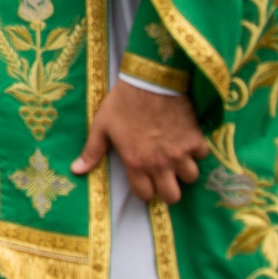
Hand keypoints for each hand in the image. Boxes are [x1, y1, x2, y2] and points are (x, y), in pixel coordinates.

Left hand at [72, 82, 209, 203]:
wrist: (150, 82)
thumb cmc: (122, 103)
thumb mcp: (101, 126)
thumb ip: (92, 151)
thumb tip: (76, 170)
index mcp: (135, 163)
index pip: (145, 194)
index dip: (144, 190)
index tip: (144, 181)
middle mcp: (160, 164)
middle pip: (172, 196)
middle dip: (168, 190)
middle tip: (163, 177)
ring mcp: (180, 153)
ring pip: (190, 178)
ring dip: (183, 171)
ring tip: (175, 159)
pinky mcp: (195, 140)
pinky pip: (201, 156)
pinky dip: (196, 152)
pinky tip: (186, 142)